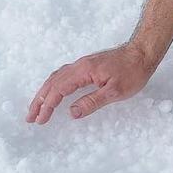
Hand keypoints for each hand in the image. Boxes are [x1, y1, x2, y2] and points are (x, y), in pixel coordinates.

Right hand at [26, 42, 157, 124]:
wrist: (143, 52)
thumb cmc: (132, 72)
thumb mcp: (115, 91)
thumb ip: (92, 102)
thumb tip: (71, 113)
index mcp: (83, 71)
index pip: (58, 90)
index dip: (47, 106)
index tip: (40, 120)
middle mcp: (79, 66)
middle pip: (52, 83)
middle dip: (39, 101)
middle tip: (30, 117)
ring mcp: (83, 64)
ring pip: (56, 78)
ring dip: (44, 92)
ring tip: (36, 107)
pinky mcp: (87, 65)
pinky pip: (64, 74)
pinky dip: (54, 85)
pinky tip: (54, 91)